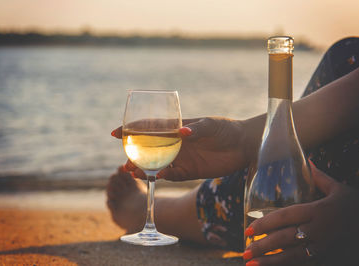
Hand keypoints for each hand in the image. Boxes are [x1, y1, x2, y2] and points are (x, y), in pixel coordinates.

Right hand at [112, 117, 255, 180]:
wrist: (243, 146)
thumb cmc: (225, 130)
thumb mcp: (210, 126)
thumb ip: (195, 129)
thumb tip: (182, 132)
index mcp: (175, 128)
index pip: (149, 128)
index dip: (131, 129)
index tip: (116, 133)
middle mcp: (174, 144)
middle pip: (147, 149)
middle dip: (134, 154)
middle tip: (125, 161)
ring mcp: (180, 158)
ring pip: (156, 164)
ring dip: (144, 168)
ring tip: (132, 170)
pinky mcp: (188, 172)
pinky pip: (171, 175)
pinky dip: (162, 176)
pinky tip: (156, 176)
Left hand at [243, 162, 358, 265]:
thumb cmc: (357, 204)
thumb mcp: (338, 189)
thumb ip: (319, 177)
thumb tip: (307, 161)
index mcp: (317, 210)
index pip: (286, 217)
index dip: (266, 223)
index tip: (249, 228)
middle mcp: (318, 229)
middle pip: (285, 239)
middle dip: (263, 246)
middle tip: (245, 251)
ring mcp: (323, 245)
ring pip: (293, 256)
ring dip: (271, 262)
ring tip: (251, 264)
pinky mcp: (327, 256)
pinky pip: (304, 262)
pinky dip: (287, 265)